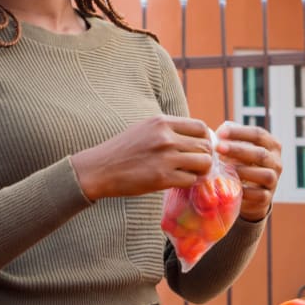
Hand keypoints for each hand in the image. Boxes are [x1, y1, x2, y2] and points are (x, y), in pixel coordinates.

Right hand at [70, 115, 212, 201]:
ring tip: (191, 172)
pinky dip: (189, 182)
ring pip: (203, 163)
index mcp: (161, 122)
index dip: (205, 138)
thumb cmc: (122, 150)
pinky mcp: (162, 178)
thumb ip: (168, 129)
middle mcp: (166, 137)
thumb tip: (196, 135)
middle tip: (197, 163)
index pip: (200, 127)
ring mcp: (165, 158)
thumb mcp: (145, 128)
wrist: (99, 169)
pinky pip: (190, 180)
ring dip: (201, 170)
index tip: (200, 147)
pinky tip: (180, 181)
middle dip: (205, 155)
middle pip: (205, 145)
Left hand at [215, 122, 281, 221]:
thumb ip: (231, 140)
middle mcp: (276, 162)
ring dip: (243, 171)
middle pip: (261, 154)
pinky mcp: (268, 198)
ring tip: (224, 169)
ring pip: (265, 175)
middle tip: (218, 148)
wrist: (249, 193)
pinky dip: (245, 191)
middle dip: (238, 150)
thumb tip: (217, 134)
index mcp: (272, 145)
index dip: (239, 133)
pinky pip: (259, 194)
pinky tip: (230, 187)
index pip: (258, 134)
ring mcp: (274, 180)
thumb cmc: (241, 164)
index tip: (220, 134)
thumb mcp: (239, 149)